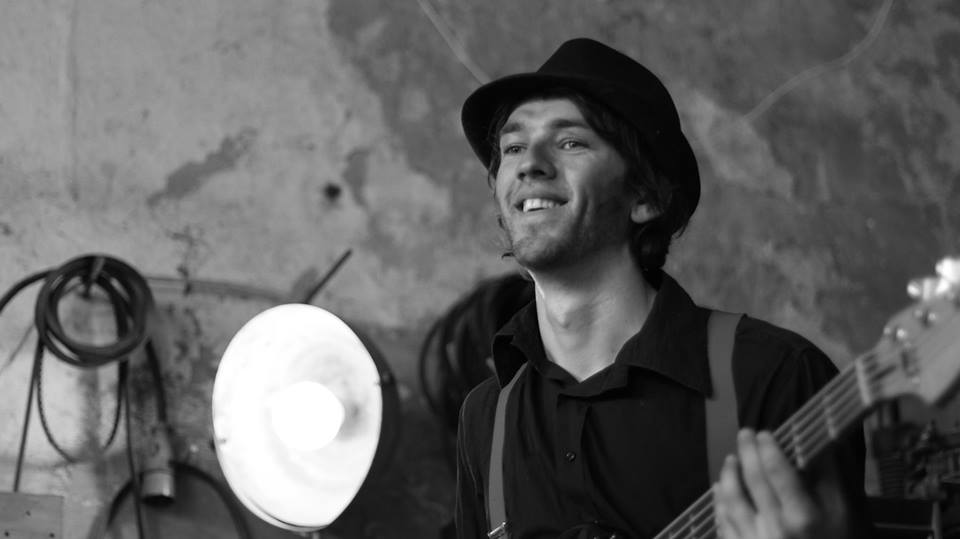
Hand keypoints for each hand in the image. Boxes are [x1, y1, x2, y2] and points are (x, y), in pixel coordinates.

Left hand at [712, 429, 848, 538]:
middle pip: (753, 481)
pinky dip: (719, 502)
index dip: (768, 449)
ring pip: (732, 500)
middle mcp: (775, 527)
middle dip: (747, 452)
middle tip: (744, 433)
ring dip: (728, 475)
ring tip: (730, 459)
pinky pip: (723, 523)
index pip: (777, 472)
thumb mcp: (839, 512)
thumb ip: (826, 478)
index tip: (764, 433)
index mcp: (802, 516)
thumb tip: (810, 443)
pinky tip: (720, 488)